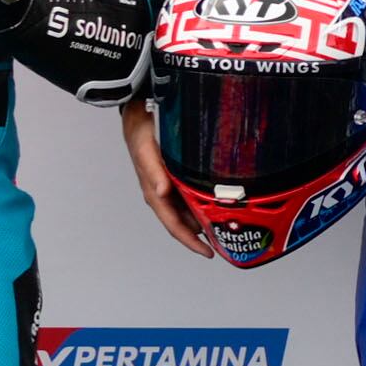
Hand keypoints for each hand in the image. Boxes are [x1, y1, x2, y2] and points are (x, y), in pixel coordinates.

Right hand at [122, 101, 212, 257]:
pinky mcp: (174, 177)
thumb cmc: (141, 131)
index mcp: (155, 192)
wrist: (137, 113)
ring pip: (188, 211)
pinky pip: (190, 196)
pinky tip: (217, 203)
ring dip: (204, 220)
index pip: (174, 225)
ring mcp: (169, 186)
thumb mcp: (146, 149)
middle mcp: (162, 193)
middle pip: (184, 222)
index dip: (191, 240)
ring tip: (227, 227)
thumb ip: (154, 171)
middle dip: (202, 235)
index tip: (208, 252)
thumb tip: (162, 193)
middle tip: (226, 242)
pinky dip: (202, 203)